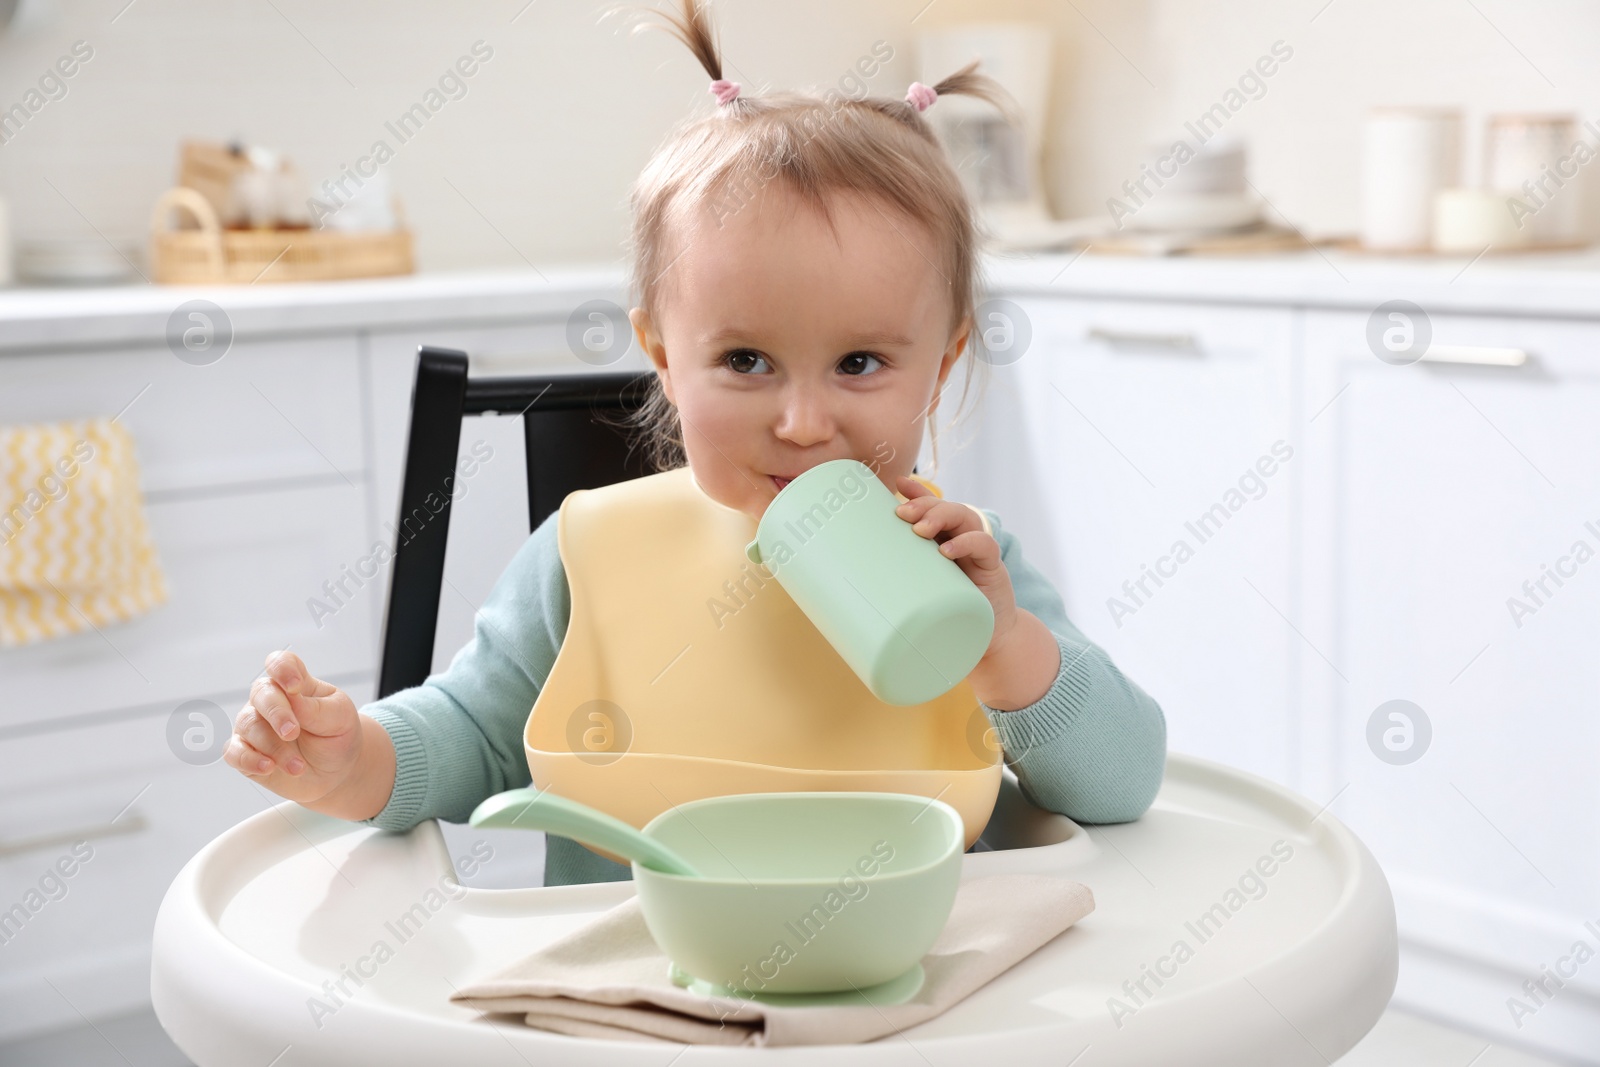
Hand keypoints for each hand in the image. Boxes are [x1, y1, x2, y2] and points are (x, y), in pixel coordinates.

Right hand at [226, 651, 363, 804]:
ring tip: (298, 767)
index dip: (283, 669)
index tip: (295, 686)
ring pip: (250, 726)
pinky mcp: (245, 752)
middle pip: (261, 694)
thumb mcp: (339, 717)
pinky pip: (234, 752)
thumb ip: (316, 708)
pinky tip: (268, 767)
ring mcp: (254, 726)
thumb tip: (292, 699)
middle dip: (277, 713)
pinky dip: (248, 760)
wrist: (337, 769)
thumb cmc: (337, 735)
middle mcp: (270, 701)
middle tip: (292, 733)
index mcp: (295, 684)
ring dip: (275, 748)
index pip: (280, 664)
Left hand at [894, 476, 1018, 656]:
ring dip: (941, 516)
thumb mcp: (920, 594)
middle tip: (902, 513)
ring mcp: (977, 552)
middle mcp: (960, 540)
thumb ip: (900, 582)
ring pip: (964, 517)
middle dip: (923, 505)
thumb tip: (853, 587)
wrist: (986, 639)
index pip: (931, 509)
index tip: (896, 483)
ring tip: (921, 529)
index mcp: (941, 541)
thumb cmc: (946, 616)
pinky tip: (947, 550)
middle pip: (945, 508)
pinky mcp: (992, 567)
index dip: (917, 494)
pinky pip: (984, 544)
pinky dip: (966, 543)